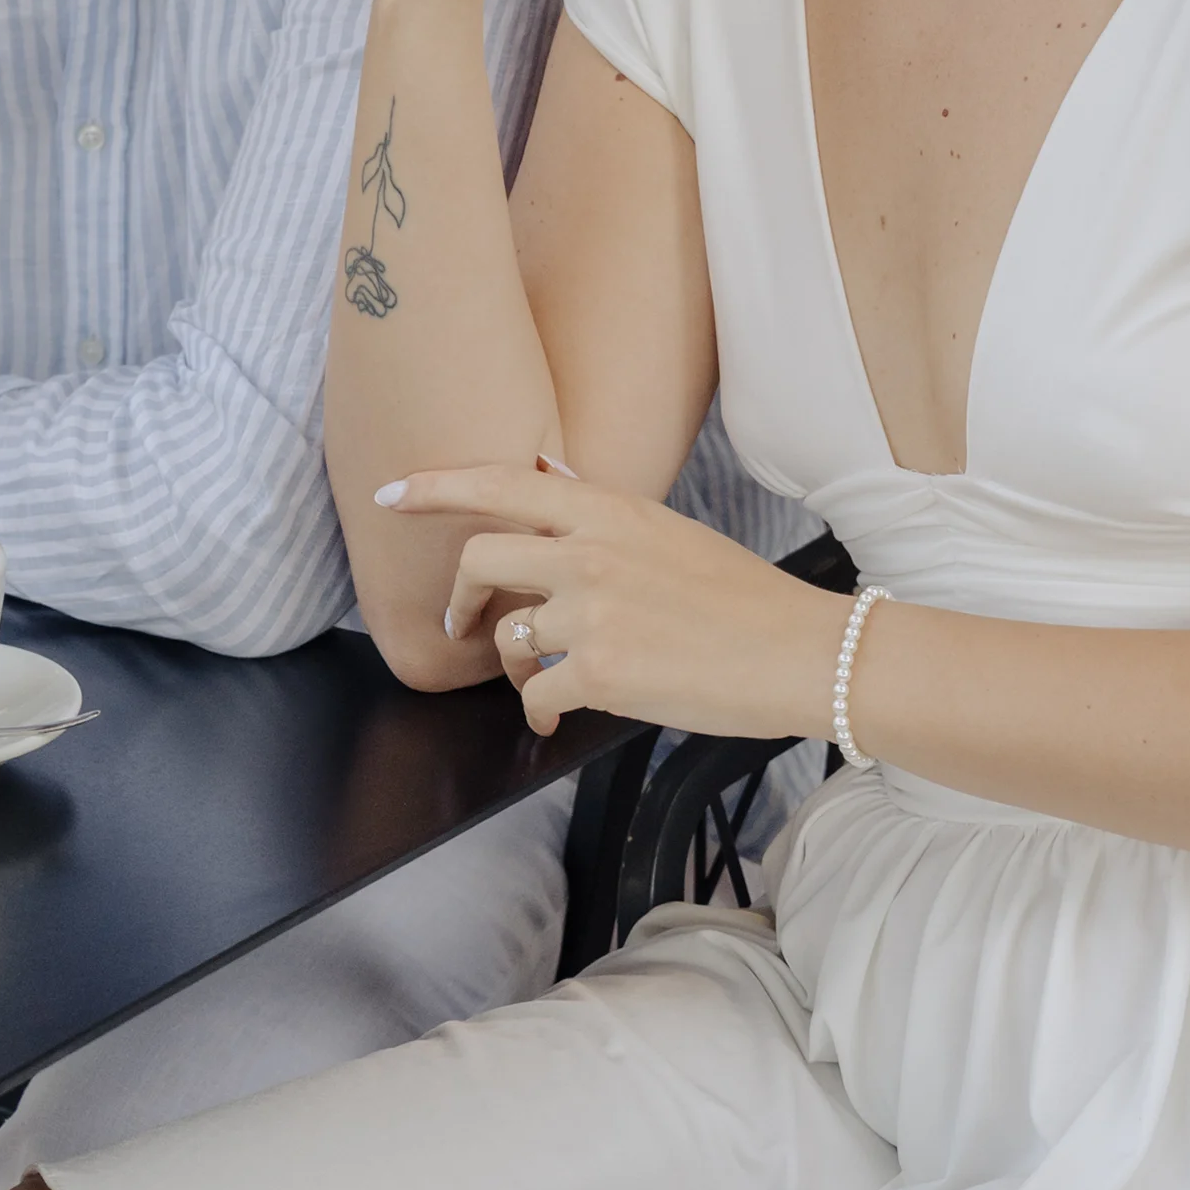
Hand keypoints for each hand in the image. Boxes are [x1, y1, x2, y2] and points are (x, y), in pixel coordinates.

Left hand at [385, 461, 848, 739]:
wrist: (797, 651)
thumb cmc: (740, 597)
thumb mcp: (666, 530)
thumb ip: (598, 510)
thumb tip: (545, 473)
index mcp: (607, 511)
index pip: (501, 483)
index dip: (436, 486)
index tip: (392, 494)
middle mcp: (590, 553)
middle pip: (479, 560)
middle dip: (456, 599)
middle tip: (460, 624)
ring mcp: (592, 613)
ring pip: (508, 637)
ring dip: (513, 666)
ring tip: (542, 679)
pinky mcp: (601, 673)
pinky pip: (536, 696)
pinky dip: (538, 712)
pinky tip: (556, 716)